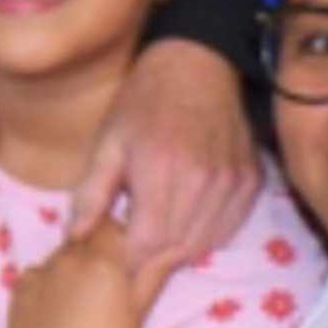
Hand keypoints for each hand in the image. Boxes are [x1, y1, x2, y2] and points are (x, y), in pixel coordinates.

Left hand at [68, 39, 258, 268]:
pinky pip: (226, 229)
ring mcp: (232, 184)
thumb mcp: (107, 140)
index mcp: (161, 170)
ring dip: (174, 247)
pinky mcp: (251, 184)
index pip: (146, 245)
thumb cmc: (145, 102)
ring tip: (153, 227)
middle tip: (129, 243)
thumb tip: (76, 235)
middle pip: (174, 250)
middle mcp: (203, 182)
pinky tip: (181, 215)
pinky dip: (202, 233)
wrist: (198, 67)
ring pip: (201, 244)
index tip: (111, 258)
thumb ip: (91, 191)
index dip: (126, 260)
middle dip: (148, 256)